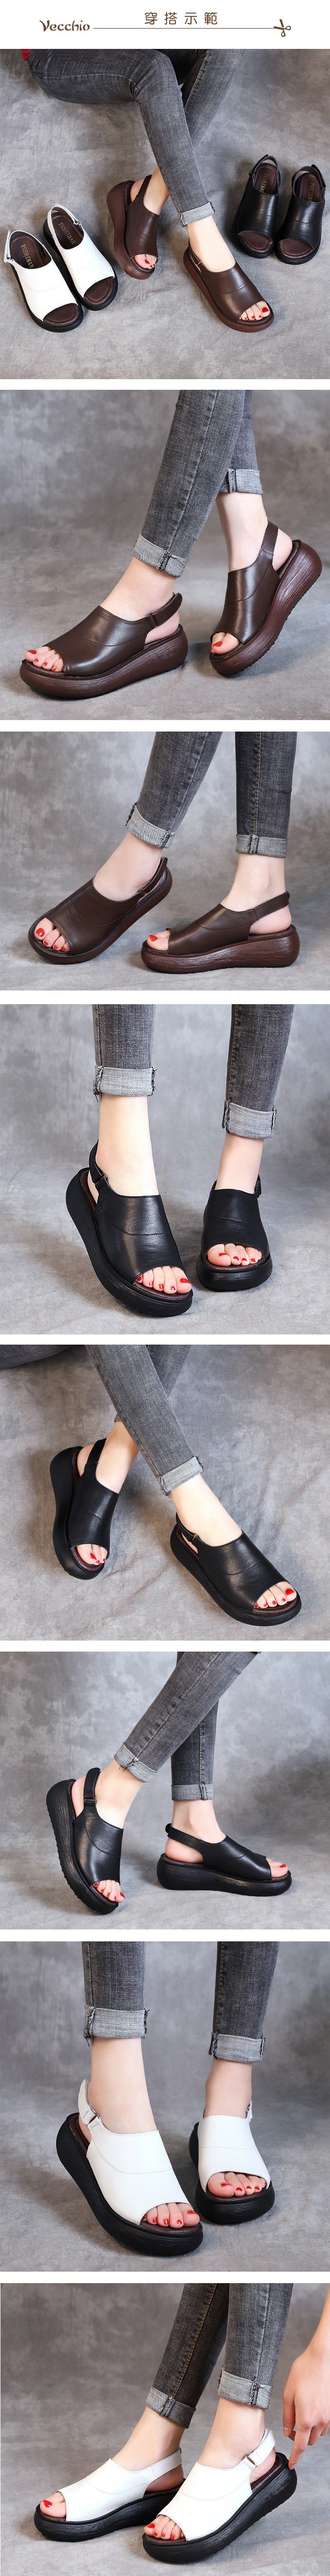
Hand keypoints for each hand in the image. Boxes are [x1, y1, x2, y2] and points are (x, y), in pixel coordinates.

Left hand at [283, 2332, 329, 2469]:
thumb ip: (288, 2416)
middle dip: (300, 2439)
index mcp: (306, 2418)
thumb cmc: (303, 2372)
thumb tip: (288, 2432)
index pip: (300, 2446)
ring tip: (301, 2413)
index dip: (295, 2457)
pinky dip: (317, 2423)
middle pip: (310, 2441)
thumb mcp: (288, 2393)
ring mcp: (328, 2415)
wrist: (322, 2359)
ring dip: (309, 2431)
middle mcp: (319, 2420)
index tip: (291, 2465)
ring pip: (318, 2433)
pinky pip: (324, 2424)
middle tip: (292, 2425)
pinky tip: (311, 2409)